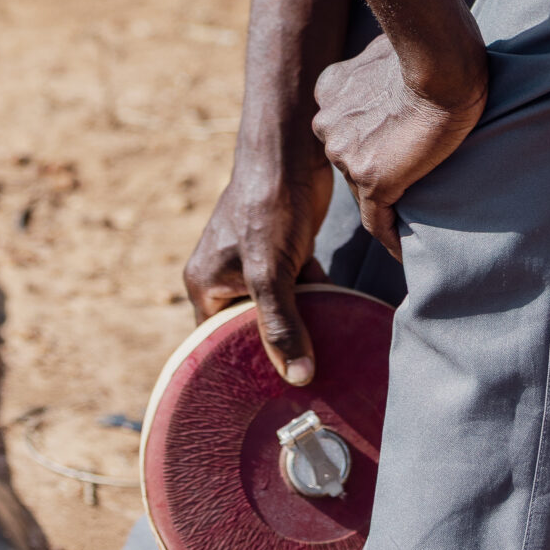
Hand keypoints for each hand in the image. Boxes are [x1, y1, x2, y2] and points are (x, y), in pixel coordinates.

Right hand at [184, 152, 333, 384]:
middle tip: (308, 384)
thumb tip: (298, 378)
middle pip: (251, 330)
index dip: (241, 368)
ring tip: (330, 361)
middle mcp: (226, 276)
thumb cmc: (267, 206)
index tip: (271, 399)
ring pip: (280, 312)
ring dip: (304, 327)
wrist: (291, 150)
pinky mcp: (285, 252)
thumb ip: (280, 325)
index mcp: (205, 284)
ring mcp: (256, 264)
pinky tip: (343, 320)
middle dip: (278, 352)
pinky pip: (299, 291)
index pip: (216, 342)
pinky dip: (318, 302)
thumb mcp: (270, 273)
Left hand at [312, 31, 487, 259]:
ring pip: (365, 190)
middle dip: (373, 171)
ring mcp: (346, 155)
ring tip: (412, 214)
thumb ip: (374, 68)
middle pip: (350, 162)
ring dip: (387, 200)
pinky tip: (401, 252)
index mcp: (329, 93)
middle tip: (404, 181)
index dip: (365, 144)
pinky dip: (389, 238)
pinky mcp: (373, 180)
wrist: (440, 64)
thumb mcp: (384, 51)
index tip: (383, 155)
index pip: (344, 131)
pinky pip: (378, 221)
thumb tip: (386, 67)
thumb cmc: (426, 49)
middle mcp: (329, 125)